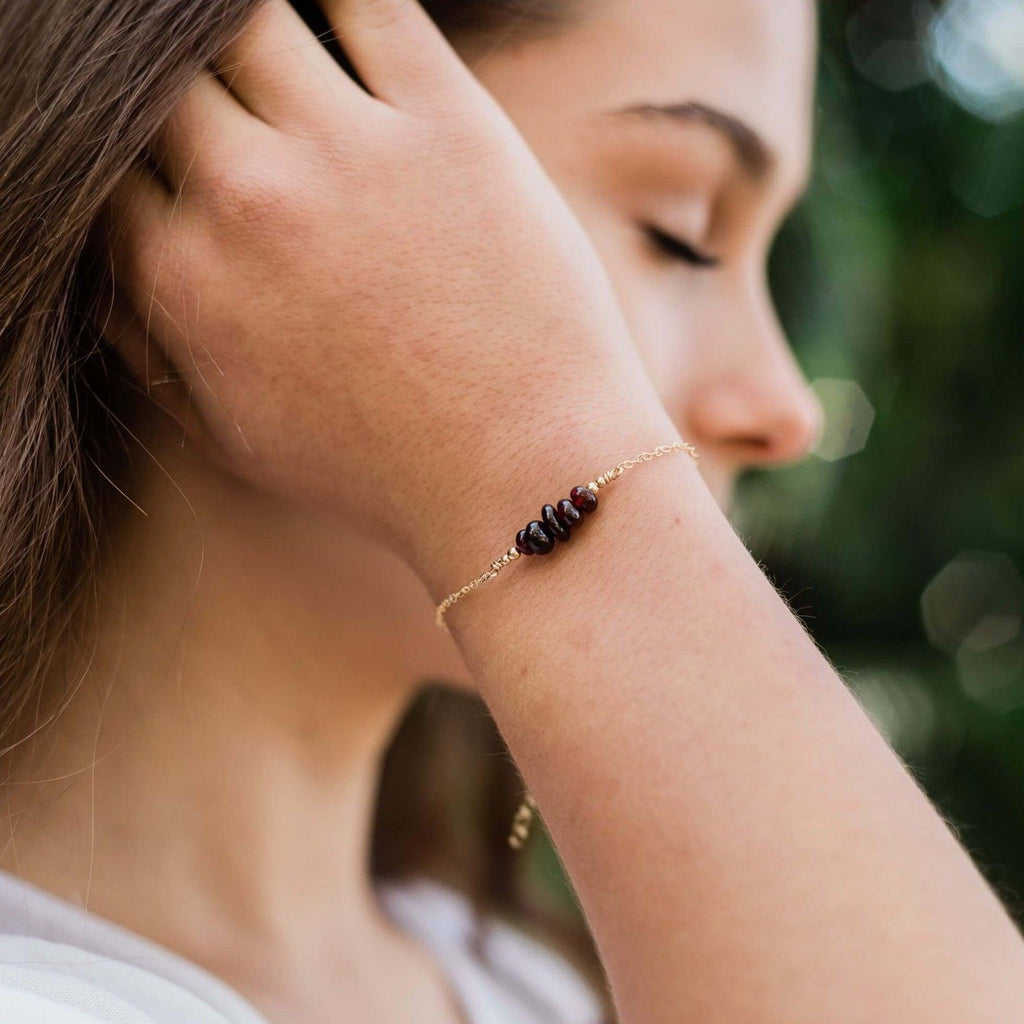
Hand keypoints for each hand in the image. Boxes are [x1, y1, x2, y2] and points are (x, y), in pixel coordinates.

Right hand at [105, 0, 670, 594]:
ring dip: (247, 35)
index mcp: (184, 280)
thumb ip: (151, 346)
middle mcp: (248, 201)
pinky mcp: (450, 125)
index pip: (108, 163)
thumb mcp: (232, 433)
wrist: (520, 477)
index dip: (139, 156)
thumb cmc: (380, 469)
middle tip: (234, 115)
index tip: (178, 159)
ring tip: (283, 65)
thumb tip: (102, 272)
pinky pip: (369, 1)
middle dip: (184, 95)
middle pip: (164, 83)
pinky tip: (342, 19)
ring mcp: (349, 154)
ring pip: (247, 22)